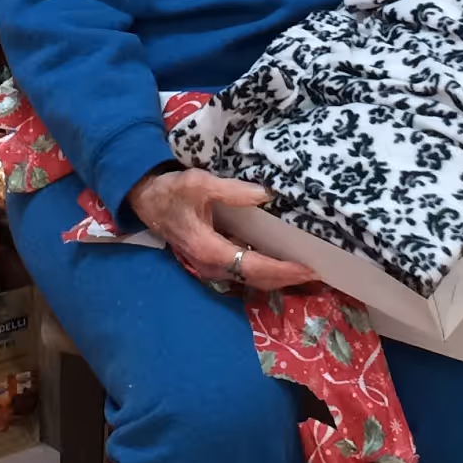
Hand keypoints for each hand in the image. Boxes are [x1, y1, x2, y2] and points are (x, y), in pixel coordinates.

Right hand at [127, 167, 311, 293]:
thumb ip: (232, 191)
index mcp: (210, 250)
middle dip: (287, 278)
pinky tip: (281, 261)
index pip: (254, 266)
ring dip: (277, 277)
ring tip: (304, 271)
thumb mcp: (199, 183)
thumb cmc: (171, 191)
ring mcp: (211, 267)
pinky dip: (265, 269)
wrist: (145, 200)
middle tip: (317, 274)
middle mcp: (212, 266)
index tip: (307, 269)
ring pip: (251, 279)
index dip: (282, 270)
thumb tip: (265, 195)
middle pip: (257, 279)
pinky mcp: (212, 262)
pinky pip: (243, 271)